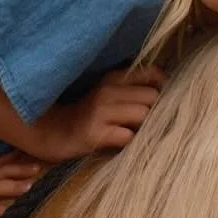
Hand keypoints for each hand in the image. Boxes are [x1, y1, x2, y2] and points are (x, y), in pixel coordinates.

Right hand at [34, 66, 164, 160]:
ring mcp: (100, 111)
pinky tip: (119, 143)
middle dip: (154, 112)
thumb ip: (133, 89)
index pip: (152, 74)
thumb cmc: (87, 114)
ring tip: (132, 133)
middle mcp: (108, 90)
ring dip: (142, 128)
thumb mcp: (108, 93)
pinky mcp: (94, 133)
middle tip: (144, 123)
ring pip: (143, 115)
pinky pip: (127, 137)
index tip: (158, 102)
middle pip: (152, 97)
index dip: (162, 88)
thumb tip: (165, 95)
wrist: (52, 132)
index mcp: (113, 77)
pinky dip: (128, 142)